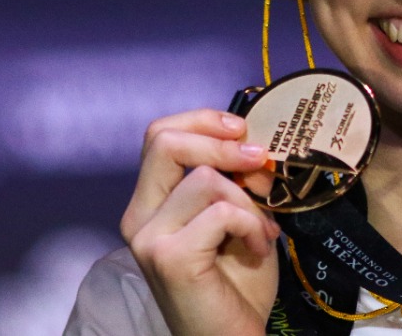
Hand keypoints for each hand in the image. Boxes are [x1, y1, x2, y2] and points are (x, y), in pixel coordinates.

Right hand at [122, 109, 281, 335]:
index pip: (159, 134)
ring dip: (248, 199)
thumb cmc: (238, 280)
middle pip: (164, 141)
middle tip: (259, 161)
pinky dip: (251, 224)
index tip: (242, 129)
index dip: (202, 120)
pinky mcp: (169, 258)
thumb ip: (234, 177)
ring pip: (204, 178)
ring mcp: (149, 238)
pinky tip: (258, 246)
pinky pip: (219, 211)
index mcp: (151, 202)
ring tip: (262, 228)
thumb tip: (252, 139)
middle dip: (220, 143)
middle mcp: (139, 217)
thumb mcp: (239, 214)